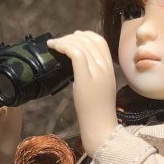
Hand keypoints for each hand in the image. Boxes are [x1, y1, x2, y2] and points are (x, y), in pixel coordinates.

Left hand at [47, 31, 117, 156]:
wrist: (101, 128)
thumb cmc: (96, 112)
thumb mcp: (99, 88)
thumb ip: (93, 74)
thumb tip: (79, 62)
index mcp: (110, 68)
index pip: (100, 41)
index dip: (85, 35)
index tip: (72, 37)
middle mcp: (105, 67)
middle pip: (89, 40)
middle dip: (71, 36)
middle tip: (59, 41)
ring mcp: (97, 72)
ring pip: (81, 44)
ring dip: (64, 40)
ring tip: (53, 44)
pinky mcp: (86, 79)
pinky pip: (75, 53)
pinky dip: (63, 46)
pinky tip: (54, 48)